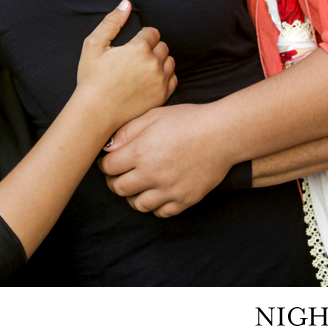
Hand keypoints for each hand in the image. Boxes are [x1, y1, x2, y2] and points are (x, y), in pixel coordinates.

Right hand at [75, 1, 176, 131]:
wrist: (96, 112)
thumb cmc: (92, 78)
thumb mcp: (94, 45)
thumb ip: (111, 22)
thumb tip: (126, 4)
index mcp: (139, 48)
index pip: (152, 32)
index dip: (142, 37)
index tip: (132, 45)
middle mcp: (154, 64)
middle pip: (163, 46)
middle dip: (152, 48)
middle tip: (135, 58)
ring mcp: (160, 81)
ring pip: (169, 62)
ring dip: (160, 61)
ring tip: (143, 68)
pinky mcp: (162, 96)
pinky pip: (173, 79)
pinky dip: (165, 77)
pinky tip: (150, 80)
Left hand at [98, 103, 229, 217]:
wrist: (222, 134)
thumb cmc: (188, 120)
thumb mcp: (154, 116)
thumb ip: (127, 131)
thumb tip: (108, 147)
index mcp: (141, 151)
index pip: (109, 167)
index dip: (106, 164)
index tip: (109, 161)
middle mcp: (152, 174)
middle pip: (119, 188)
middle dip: (114, 181)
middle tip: (119, 175)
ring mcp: (169, 190)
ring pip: (138, 205)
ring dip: (133, 196)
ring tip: (137, 186)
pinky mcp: (185, 199)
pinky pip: (161, 212)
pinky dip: (155, 206)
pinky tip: (157, 193)